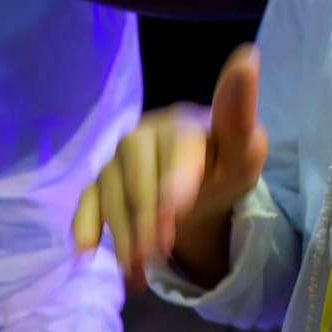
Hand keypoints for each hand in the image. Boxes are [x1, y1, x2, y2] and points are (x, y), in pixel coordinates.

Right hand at [73, 45, 266, 289]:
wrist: (198, 188)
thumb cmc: (222, 168)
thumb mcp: (244, 151)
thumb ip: (240, 114)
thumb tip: (247, 56)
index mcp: (180, 123)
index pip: (174, 150)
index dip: (174, 180)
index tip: (176, 213)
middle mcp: (141, 135)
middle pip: (137, 179)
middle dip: (147, 220)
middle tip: (160, 254)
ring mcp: (115, 160)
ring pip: (112, 196)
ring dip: (122, 236)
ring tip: (136, 274)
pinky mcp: (99, 183)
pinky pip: (86, 201)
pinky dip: (85, 225)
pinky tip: (86, 251)